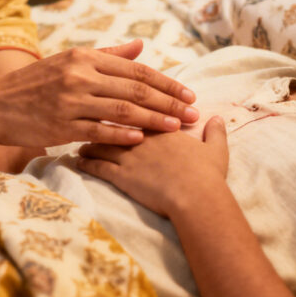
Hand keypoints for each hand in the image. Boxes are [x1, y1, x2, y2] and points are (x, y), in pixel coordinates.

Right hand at [0, 40, 198, 147]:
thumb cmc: (36, 83)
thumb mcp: (71, 60)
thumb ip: (108, 54)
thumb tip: (141, 45)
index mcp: (86, 58)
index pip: (136, 70)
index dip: (166, 82)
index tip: (189, 93)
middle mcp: (81, 76)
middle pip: (135, 89)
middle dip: (169, 102)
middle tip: (193, 113)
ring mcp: (71, 101)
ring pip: (122, 110)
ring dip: (154, 120)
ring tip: (177, 127)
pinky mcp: (61, 125)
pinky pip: (99, 131)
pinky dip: (122, 134)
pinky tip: (142, 139)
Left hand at [76, 115, 228, 216]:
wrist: (195, 196)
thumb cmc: (207, 174)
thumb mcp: (216, 150)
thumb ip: (215, 132)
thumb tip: (217, 118)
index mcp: (162, 127)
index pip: (139, 109)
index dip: (126, 105)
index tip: (115, 100)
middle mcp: (142, 137)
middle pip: (115, 121)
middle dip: (101, 117)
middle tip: (89, 113)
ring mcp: (130, 156)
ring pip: (102, 142)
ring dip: (89, 140)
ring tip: (80, 139)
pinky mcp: (122, 176)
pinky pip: (98, 166)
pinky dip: (86, 163)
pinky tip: (78, 162)